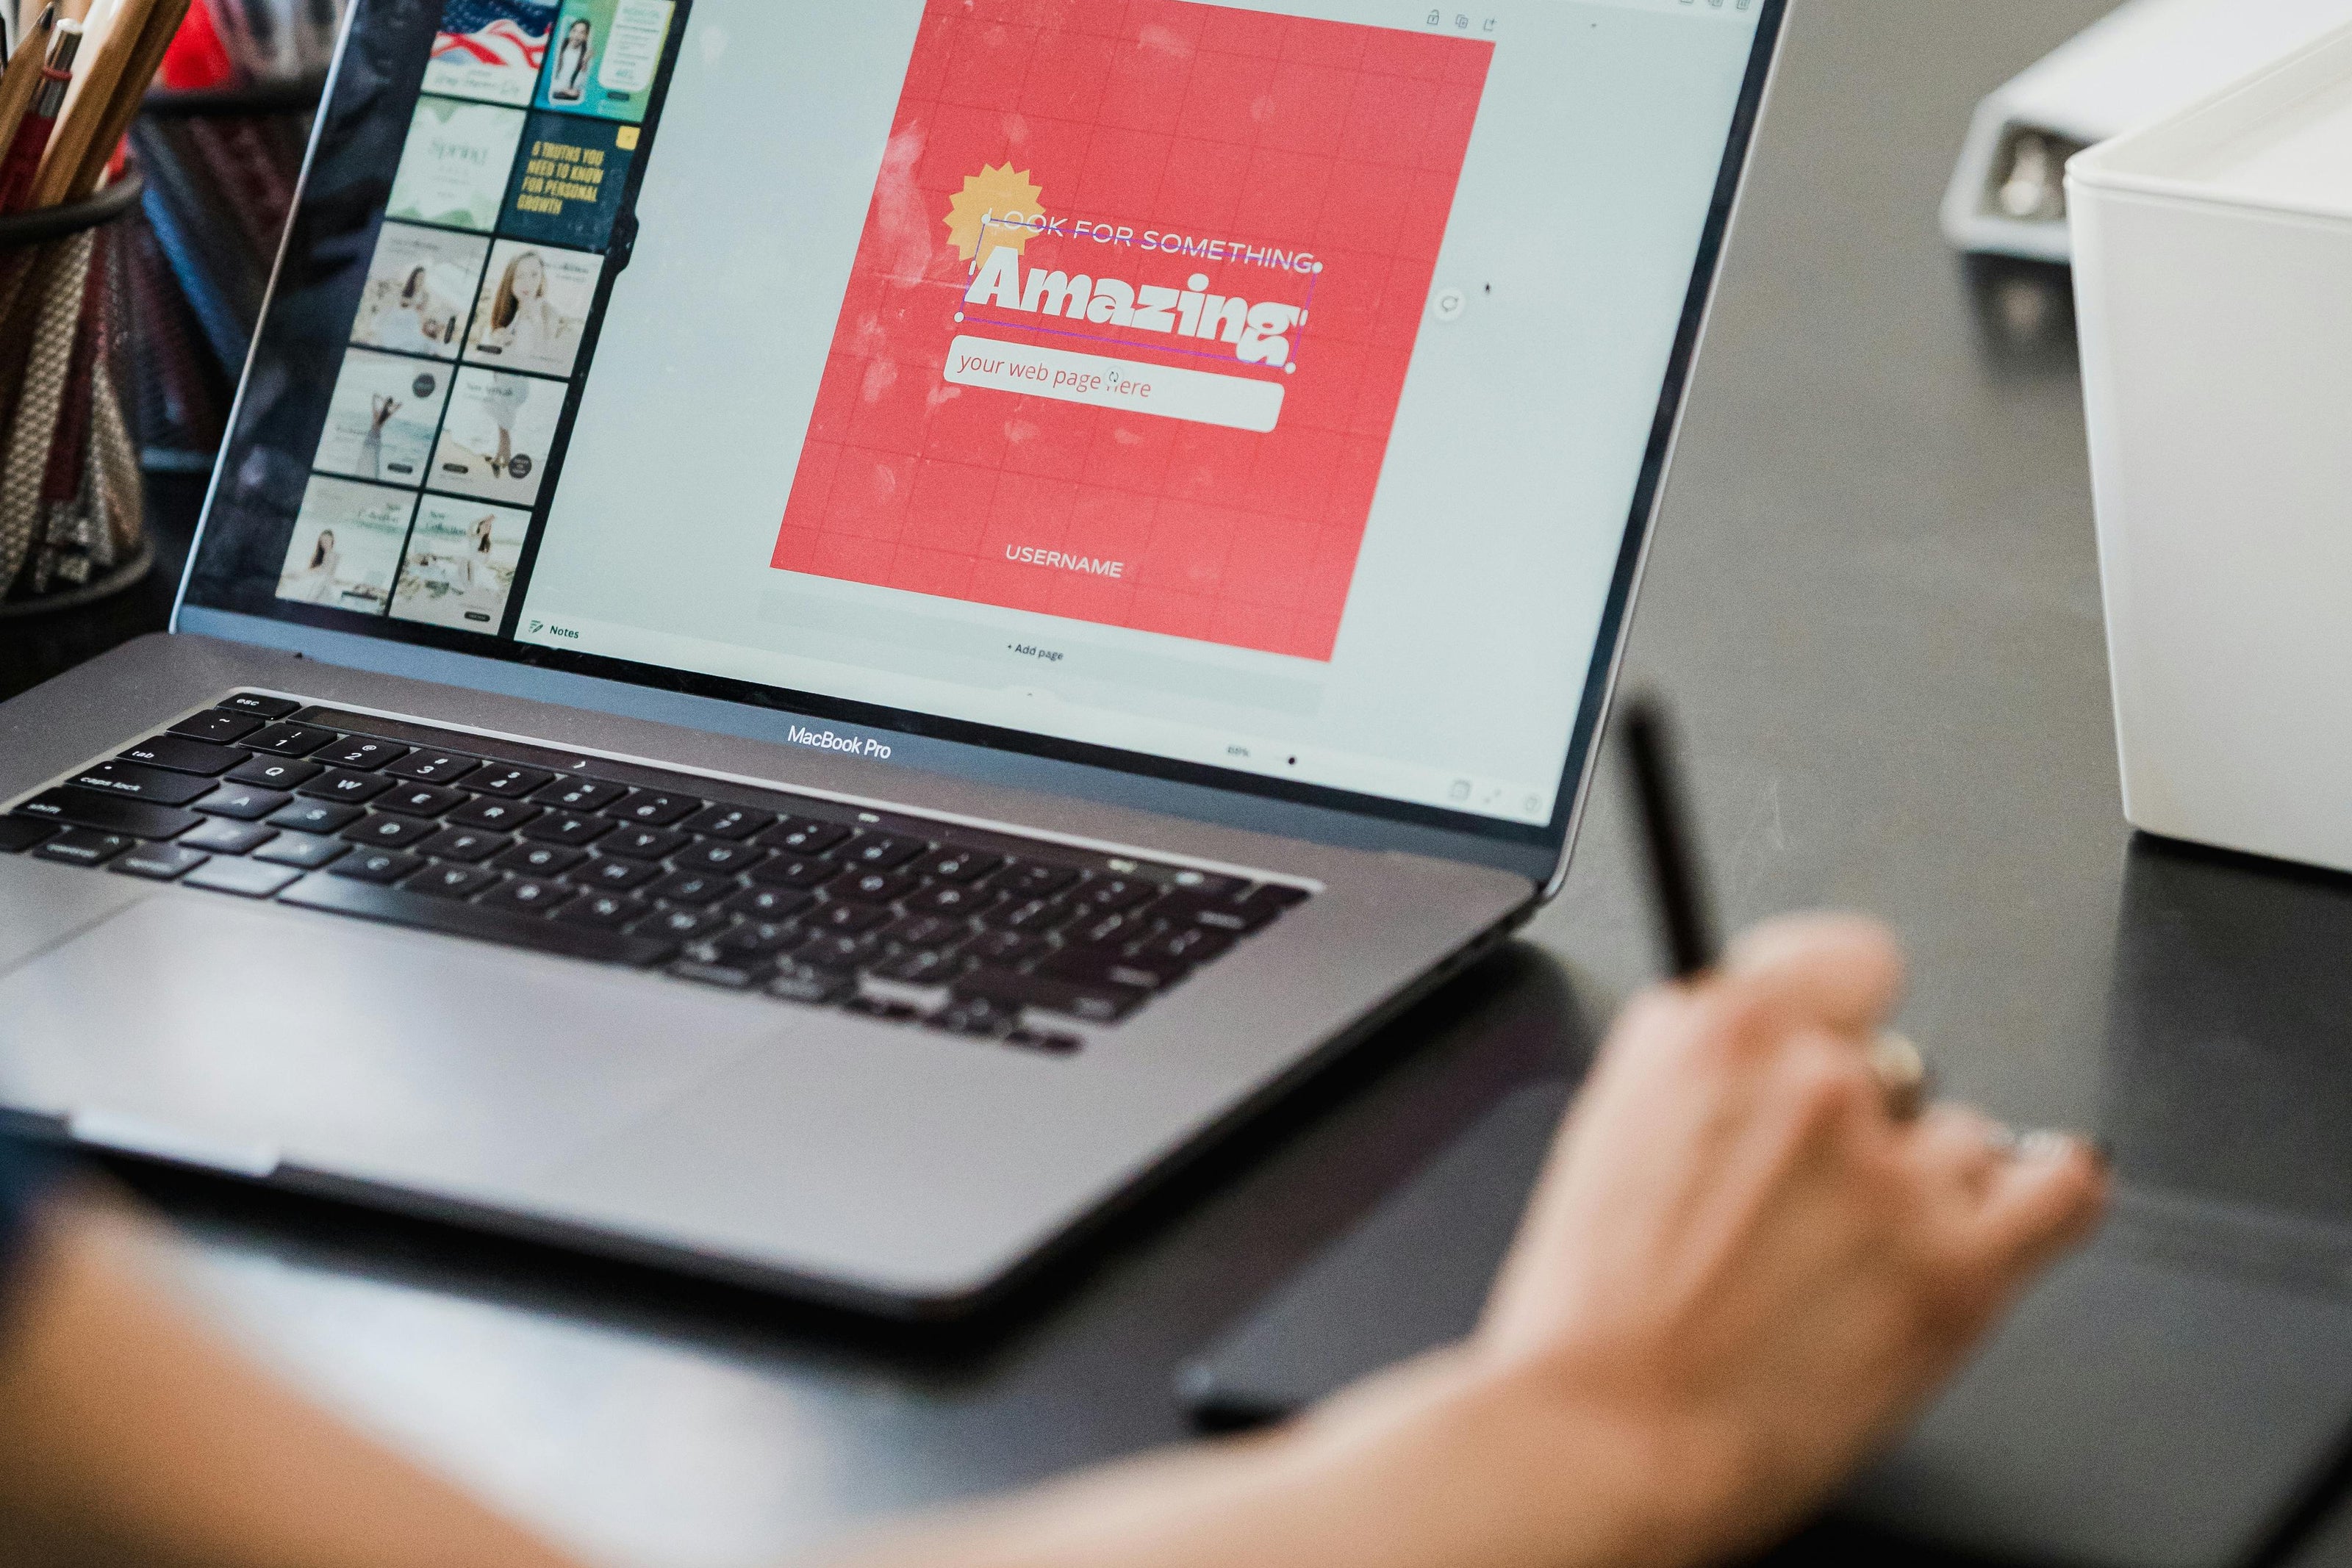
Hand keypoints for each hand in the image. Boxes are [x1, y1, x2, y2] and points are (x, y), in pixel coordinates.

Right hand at [1467, 915, 2107, 1563]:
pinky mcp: (1960, 1265)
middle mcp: (1814, 1081)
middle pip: (1896, 1060)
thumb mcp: (1611, 1131)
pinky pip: (2061, 1188)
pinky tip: (2015, 1214)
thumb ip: (1702, 1073)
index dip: (1841, 1007)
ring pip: (1964, 1135)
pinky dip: (2046, 1194)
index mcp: (1716, 1033)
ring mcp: (1894, 1171)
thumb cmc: (1589, 1314)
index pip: (1848, 957)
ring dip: (1927, 1184)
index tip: (1833, 1039)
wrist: (1604, 1436)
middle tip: (1806, 1197)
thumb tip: (1763, 1063)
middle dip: (1863, 1120)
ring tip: (1859, 1256)